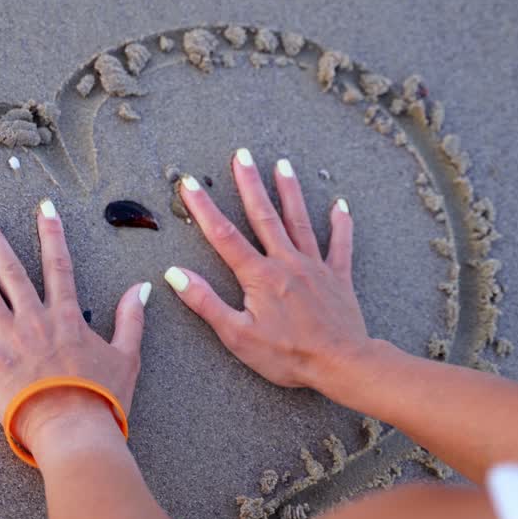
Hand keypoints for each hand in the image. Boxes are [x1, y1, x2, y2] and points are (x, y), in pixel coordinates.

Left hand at [0, 199, 150, 457]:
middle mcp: (33, 317)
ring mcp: (7, 335)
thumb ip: (131, 319)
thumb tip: (143, 286)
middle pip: (10, 267)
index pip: (58, 264)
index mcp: (66, 315)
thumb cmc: (101, 398)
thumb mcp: (126, 356)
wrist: (73, 428)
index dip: (52, 233)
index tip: (44, 206)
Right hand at [164, 149, 369, 389]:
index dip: (203, 208)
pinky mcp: (338, 277)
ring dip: (289, 191)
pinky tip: (339, 204)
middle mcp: (286, 262)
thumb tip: (175, 274)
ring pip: (300, 221)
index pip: (224, 235)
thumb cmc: (288, 356)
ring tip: (282, 164)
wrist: (342, 365)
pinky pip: (340, 244)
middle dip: (249, 183)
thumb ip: (206, 302)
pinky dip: (341, 223)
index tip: (189, 183)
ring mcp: (315, 267)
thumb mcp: (237, 336)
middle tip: (241, 154)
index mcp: (259, 276)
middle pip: (263, 216)